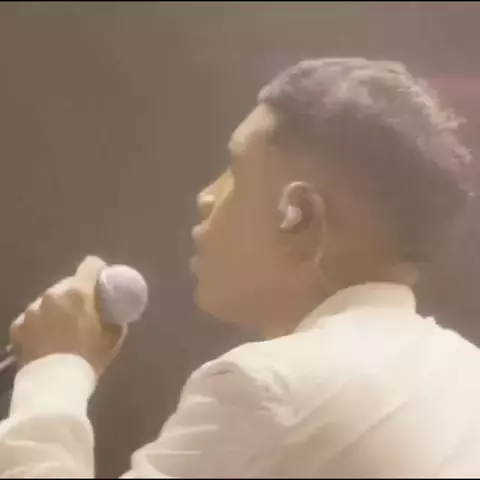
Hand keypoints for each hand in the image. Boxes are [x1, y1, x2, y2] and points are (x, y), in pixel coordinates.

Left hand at [10, 256, 126, 375]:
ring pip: (49, 300)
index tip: (103, 279)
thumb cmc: (89, 358)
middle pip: (68, 283)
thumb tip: (114, 312)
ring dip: (57, 308)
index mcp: (79, 293)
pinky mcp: (17, 325)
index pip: (91, 264)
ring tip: (63, 328)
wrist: (54, 386)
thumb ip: (114, 318)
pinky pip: (33, 316)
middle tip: (84, 309)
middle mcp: (53, 294)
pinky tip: (46, 338)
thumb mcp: (114, 337)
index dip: (99, 269)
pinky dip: (40, 323)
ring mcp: (31, 309)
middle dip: (77, 292)